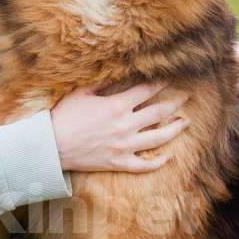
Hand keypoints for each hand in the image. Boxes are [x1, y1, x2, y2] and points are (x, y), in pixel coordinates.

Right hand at [50, 81, 189, 172]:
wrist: (52, 147)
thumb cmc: (63, 116)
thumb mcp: (81, 93)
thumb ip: (101, 83)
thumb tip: (115, 73)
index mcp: (117, 106)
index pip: (146, 90)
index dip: (161, 82)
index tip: (171, 77)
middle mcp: (125, 125)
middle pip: (159, 112)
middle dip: (176, 102)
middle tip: (187, 96)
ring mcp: (124, 146)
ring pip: (158, 138)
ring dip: (176, 129)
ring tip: (186, 122)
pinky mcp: (119, 163)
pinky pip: (144, 165)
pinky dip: (158, 162)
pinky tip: (168, 156)